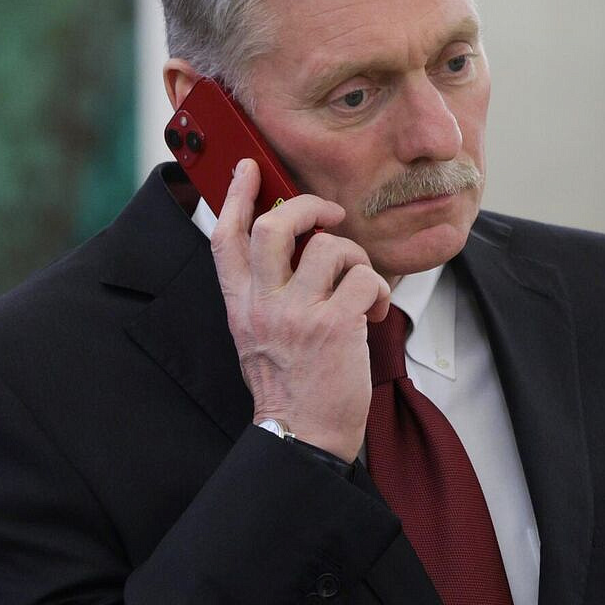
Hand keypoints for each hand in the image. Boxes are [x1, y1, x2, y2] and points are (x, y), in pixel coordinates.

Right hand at [209, 159, 390, 460]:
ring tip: (360, 287)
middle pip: (273, 227)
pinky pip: (365, 279)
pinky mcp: (333, 326)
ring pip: (330, 248)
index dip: (235, 196)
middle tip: (329, 215)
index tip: (247, 168)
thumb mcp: (260, 335)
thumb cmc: (292, 386)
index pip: (226, 237)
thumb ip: (269, 293)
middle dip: (306, 207)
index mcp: (241, 305)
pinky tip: (372, 314)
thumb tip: (298, 250)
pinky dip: (378, 290)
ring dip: (356, 259)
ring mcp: (296, 315)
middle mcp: (263, 305)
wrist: (301, 435)